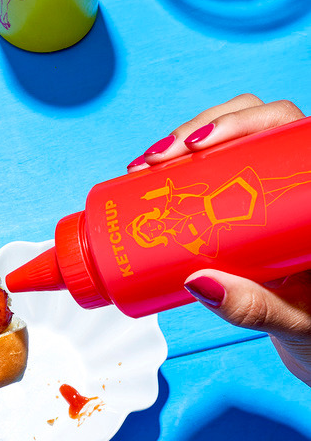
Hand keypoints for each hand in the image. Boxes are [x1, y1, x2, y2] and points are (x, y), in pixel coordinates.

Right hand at [128, 95, 310, 386]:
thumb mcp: (294, 320)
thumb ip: (254, 307)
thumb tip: (197, 283)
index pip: (288, 129)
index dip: (243, 119)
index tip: (198, 143)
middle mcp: (298, 183)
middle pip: (253, 123)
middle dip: (198, 129)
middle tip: (158, 160)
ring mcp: (271, 192)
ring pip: (231, 141)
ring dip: (183, 145)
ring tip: (145, 169)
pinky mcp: (248, 205)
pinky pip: (216, 169)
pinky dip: (181, 165)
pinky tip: (151, 174)